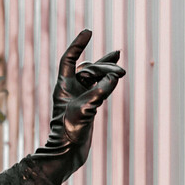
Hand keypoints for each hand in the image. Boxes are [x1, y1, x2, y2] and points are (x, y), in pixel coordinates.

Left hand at [43, 29, 124, 172]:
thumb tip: (115, 78)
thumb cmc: (69, 131)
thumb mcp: (86, 109)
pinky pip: (99, 88)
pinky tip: (116, 77)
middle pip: (88, 69)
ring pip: (95, 78)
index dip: (78, 44)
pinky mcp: (87, 106)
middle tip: (121, 72)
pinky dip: (108, 82)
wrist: (67, 153)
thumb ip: (101, 91)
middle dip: (105, 67)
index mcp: (63, 86)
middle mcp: (70, 89)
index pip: (70, 58)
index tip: (89, 31)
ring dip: (108, 72)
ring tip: (121, 70)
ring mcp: (79, 97)